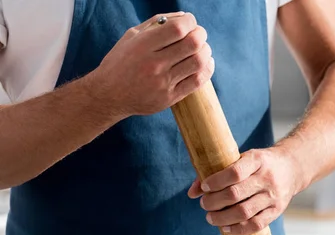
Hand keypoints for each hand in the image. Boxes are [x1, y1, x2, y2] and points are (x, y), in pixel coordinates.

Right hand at [87, 12, 214, 116]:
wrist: (108, 96)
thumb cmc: (120, 62)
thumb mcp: (131, 37)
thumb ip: (156, 23)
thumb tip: (184, 16)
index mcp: (143, 46)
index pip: (178, 29)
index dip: (190, 21)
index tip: (190, 21)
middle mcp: (154, 64)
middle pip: (192, 44)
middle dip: (201, 34)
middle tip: (199, 34)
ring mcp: (163, 83)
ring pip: (198, 63)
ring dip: (206, 51)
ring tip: (202, 48)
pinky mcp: (170, 98)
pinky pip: (197, 82)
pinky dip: (207, 69)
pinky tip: (205, 63)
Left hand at [188, 148, 302, 234]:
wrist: (292, 167)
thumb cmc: (259, 164)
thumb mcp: (242, 159)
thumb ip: (216, 173)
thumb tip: (192, 193)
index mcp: (257, 160)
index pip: (235, 172)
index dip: (216, 182)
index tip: (204, 187)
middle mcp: (267, 178)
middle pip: (236, 194)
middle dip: (214, 202)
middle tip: (204, 204)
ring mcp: (273, 196)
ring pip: (244, 212)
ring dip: (222, 218)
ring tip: (211, 217)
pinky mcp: (277, 210)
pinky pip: (256, 224)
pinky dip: (238, 229)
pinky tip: (226, 228)